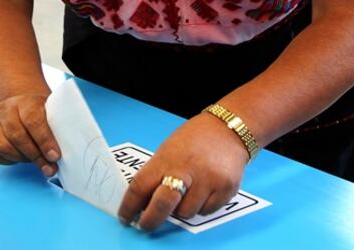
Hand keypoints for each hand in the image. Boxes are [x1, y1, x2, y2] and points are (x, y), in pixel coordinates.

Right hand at [0, 93, 59, 177]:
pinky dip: (9, 161)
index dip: (44, 141)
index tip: (54, 156)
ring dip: (22, 159)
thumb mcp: (51, 113)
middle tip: (49, 167)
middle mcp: (6, 110)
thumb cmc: (40, 113)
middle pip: (17, 136)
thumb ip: (56, 130)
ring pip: (4, 147)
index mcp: (25, 102)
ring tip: (36, 161)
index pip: (33, 121)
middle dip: (35, 156)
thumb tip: (58, 155)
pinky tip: (21, 158)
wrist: (23, 105)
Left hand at [118, 112, 248, 231]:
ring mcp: (208, 180)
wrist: (228, 128)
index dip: (129, 206)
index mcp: (168, 158)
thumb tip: (143, 203)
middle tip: (145, 224)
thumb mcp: (169, 150)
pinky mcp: (225, 188)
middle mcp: (187, 169)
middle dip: (151, 220)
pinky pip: (206, 212)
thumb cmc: (195, 139)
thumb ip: (157, 174)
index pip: (140, 186)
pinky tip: (204, 189)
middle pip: (162, 204)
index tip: (125, 216)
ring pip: (185, 213)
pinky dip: (201, 206)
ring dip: (181, 209)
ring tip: (188, 191)